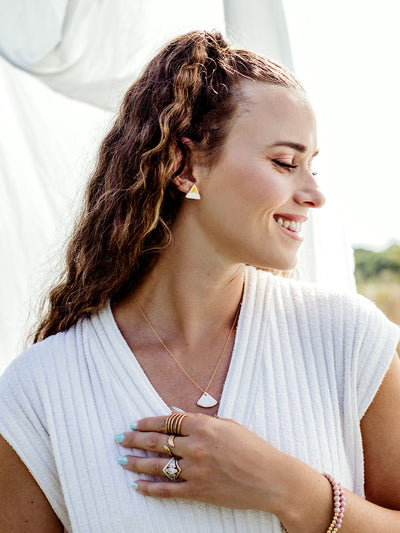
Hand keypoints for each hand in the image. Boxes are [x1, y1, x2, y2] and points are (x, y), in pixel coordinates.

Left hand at [116, 411, 288, 511]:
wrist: (272, 478)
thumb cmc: (253, 448)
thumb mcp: (228, 425)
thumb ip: (200, 420)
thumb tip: (175, 414)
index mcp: (204, 426)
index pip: (168, 422)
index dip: (148, 422)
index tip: (136, 423)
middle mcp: (195, 447)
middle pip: (157, 442)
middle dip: (135, 440)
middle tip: (121, 439)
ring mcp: (195, 470)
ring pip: (157, 465)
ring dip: (137, 463)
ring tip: (122, 460)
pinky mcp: (198, 491)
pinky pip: (168, 490)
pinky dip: (150, 488)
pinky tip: (137, 486)